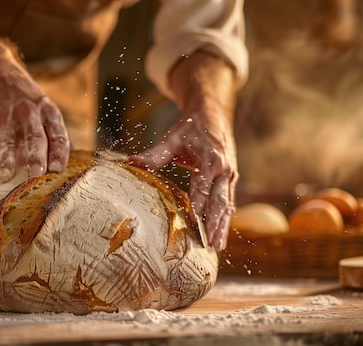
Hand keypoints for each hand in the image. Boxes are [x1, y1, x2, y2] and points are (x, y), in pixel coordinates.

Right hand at [0, 15, 69, 181]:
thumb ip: (58, 137)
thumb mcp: (47, 113)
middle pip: (35, 137)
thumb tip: (77, 162)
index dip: (59, 152)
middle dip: (36, 155)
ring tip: (6, 176)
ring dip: (7, 159)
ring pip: (9, 140)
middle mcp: (31, 114)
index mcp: (50, 113)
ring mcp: (9, 117)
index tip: (58, 169)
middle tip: (36, 173)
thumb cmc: (30, 105)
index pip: (58, 134)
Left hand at [130, 51, 237, 250]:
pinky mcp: (230, 179)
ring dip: (222, 226)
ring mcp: (230, 175)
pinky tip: (219, 234)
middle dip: (215, 224)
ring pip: (227, 205)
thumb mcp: (171, 138)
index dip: (199, 205)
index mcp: (210, 160)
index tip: (195, 222)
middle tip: (211, 244)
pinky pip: (228, 202)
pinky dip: (224, 218)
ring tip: (217, 248)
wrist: (213, 113)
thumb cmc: (190, 127)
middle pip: (220, 201)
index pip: (203, 187)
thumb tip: (131, 162)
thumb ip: (154, 154)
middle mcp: (225, 170)